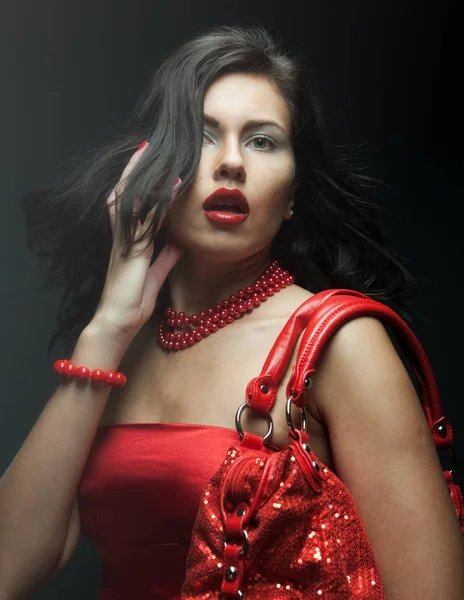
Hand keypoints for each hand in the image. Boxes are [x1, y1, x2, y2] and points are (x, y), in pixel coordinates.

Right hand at [92, 142, 183, 344]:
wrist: (118, 322)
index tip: (150, 164)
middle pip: (126, 194)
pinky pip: (146, 219)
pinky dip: (159, 201)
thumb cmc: (132, 302)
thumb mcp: (156, 275)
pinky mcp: (132, 249)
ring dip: (143, 176)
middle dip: (135, 170)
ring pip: (132, 200)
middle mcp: (125, 236)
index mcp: (130, 241)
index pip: (134, 205)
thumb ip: (166, 256)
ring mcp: (126, 241)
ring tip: (153, 153)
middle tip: (147, 146)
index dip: (139, 183)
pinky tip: (170, 186)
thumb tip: (180, 241)